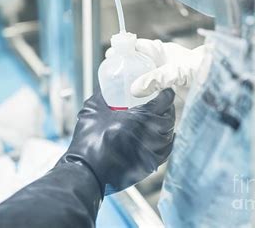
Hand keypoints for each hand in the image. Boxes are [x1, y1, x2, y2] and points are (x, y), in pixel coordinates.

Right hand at [58, 88, 174, 193]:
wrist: (86, 170)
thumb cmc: (88, 139)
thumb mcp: (93, 109)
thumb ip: (101, 94)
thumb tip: (104, 84)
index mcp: (140, 118)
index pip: (164, 102)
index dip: (166, 94)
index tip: (164, 91)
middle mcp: (150, 135)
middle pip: (169, 120)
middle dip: (167, 110)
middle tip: (161, 105)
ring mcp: (151, 153)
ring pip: (168, 137)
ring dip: (166, 127)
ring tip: (159, 121)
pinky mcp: (148, 166)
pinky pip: (164, 153)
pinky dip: (165, 144)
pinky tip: (159, 139)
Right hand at [107, 39, 207, 96]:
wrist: (224, 87)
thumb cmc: (205, 72)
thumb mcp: (179, 73)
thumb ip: (157, 79)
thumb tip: (134, 89)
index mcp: (163, 51)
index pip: (138, 46)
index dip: (124, 48)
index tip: (111, 54)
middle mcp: (162, 63)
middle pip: (137, 61)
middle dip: (123, 65)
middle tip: (109, 71)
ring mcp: (164, 78)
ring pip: (141, 76)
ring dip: (130, 80)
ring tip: (115, 87)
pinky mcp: (166, 92)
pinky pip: (149, 91)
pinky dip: (139, 94)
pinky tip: (131, 100)